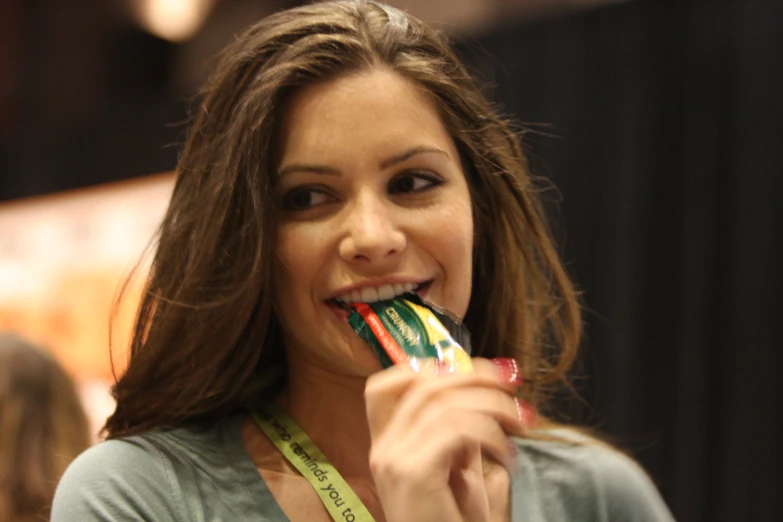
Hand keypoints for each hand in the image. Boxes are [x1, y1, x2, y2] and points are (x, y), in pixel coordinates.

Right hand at [365, 358, 526, 521]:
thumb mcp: (462, 474)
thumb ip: (463, 435)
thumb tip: (484, 395)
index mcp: (387, 446)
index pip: (385, 386)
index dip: (426, 367)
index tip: (471, 371)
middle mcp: (382, 449)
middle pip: (424, 385)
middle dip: (475, 377)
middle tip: (514, 385)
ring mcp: (393, 459)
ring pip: (444, 403)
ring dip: (493, 406)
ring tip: (521, 424)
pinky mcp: (412, 472)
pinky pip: (456, 429)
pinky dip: (491, 433)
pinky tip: (509, 454)